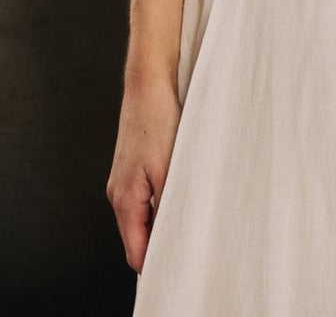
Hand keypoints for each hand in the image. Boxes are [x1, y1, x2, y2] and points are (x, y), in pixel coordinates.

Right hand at [106, 71, 180, 272]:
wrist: (150, 86)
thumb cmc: (158, 123)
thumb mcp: (169, 169)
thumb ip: (168, 206)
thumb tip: (172, 238)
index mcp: (125, 201)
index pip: (136, 252)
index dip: (156, 266)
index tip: (180, 272)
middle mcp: (120, 195)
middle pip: (138, 237)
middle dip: (162, 246)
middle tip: (192, 252)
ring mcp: (126, 181)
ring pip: (144, 217)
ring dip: (164, 223)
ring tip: (192, 227)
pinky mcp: (135, 167)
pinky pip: (147, 198)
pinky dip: (163, 204)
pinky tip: (183, 198)